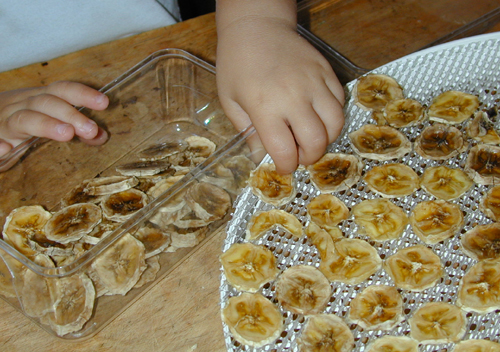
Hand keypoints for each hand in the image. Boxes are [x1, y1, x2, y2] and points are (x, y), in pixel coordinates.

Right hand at [0, 81, 108, 157]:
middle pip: (46, 103)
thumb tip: (101, 135)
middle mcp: (20, 106)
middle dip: (70, 114)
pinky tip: (5, 148)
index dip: (82, 94)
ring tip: (66, 134)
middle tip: (91, 129)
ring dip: (45, 124)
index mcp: (38, 100)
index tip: (104, 102)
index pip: (61, 90)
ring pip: (24, 119)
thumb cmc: (18, 125)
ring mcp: (3, 122)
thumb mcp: (47, 124)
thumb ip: (74, 128)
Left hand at [216, 14, 344, 173]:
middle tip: (299, 155)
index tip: (283, 166)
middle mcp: (293, 96)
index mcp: (264, 106)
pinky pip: (340, 101)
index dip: (286, 166)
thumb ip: (248, 133)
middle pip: (316, 141)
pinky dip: (332, 115)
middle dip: (309, 157)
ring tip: (310, 137)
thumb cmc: (237, 64)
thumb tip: (261, 160)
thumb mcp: (231, 101)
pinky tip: (317, 115)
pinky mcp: (326, 70)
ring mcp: (313, 81)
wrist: (256, 27)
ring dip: (326, 138)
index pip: (285, 150)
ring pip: (336, 123)